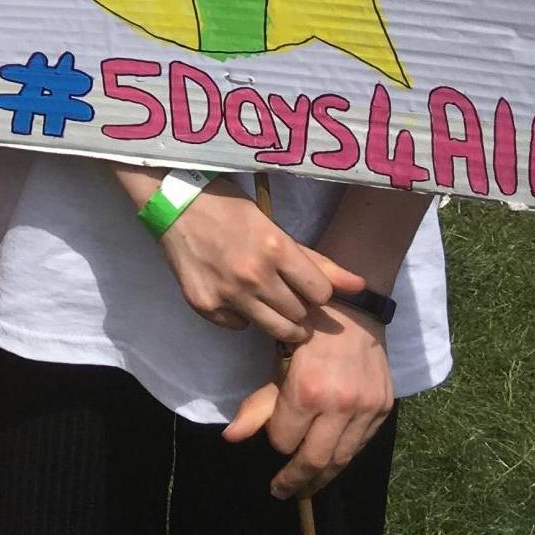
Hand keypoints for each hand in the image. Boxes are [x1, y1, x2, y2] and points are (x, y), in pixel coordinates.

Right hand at [155, 181, 363, 340]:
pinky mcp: (205, 306)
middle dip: (299, 308)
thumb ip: (316, 260)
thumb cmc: (229, 208)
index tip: (306, 284)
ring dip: (279, 321)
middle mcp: (254, 276)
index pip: (321, 294)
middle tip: (287, 294)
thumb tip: (360, 286)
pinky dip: (241, 316)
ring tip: (272, 306)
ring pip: (276, 330)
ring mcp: (228, 294)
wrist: (174, 204)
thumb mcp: (274, 227)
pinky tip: (234, 296)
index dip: (317, 290)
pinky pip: (239, 327)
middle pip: (300, 316)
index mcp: (276, 249)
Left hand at [223, 306, 395, 498]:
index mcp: (307, 391)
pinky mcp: (384, 409)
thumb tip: (231, 438)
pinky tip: (331, 459)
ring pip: (342, 459)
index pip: (284, 441)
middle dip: (297, 481)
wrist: (352, 310)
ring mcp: (367, 409)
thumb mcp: (276, 363)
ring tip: (306, 487)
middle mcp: (340, 405)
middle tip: (283, 493)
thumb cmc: (305, 332)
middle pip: (316, 461)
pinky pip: (361, 445)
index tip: (273, 440)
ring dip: (322, 478)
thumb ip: (257, 405)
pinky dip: (344, 455)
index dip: (275, 442)